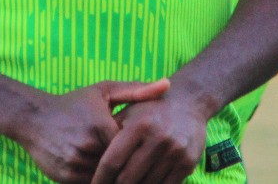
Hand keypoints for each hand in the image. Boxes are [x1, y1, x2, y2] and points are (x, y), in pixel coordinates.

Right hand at [11, 78, 170, 183]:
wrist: (33, 117)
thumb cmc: (74, 103)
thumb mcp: (103, 91)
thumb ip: (136, 90)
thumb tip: (167, 84)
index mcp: (101, 125)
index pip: (132, 148)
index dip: (142, 152)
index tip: (154, 153)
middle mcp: (88, 146)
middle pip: (122, 167)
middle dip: (133, 169)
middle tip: (148, 168)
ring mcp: (75, 164)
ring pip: (107, 180)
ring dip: (117, 178)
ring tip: (132, 175)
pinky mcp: (65, 178)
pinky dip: (101, 182)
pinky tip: (111, 177)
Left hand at [88, 91, 208, 183]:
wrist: (188, 102)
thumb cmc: (150, 109)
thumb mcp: (128, 113)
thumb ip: (110, 133)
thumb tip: (88, 159)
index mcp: (138, 125)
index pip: (112, 161)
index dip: (100, 179)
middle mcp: (158, 138)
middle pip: (127, 178)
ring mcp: (175, 152)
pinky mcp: (188, 163)